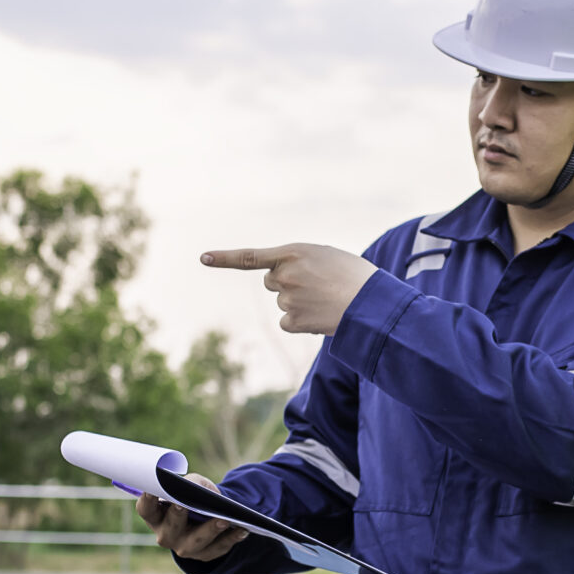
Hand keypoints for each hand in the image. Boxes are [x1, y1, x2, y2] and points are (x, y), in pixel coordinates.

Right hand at [136, 478, 248, 562]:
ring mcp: (185, 548)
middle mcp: (166, 536)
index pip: (146, 509)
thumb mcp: (193, 484)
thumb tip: (196, 489)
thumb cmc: (194, 496)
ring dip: (211, 530)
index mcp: (156, 517)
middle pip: (170, 528)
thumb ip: (193, 483)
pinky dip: (232, 538)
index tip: (152, 488)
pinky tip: (242, 529)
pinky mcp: (205, 555)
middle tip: (183, 503)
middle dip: (177, 515)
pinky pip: (219, 548)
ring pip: (197, 542)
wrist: (207, 517)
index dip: (147, 499)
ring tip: (225, 519)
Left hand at [203, 243, 376, 334]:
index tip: (203, 258)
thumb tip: (284, 281)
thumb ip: (301, 261)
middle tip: (316, 285)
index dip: (224, 258)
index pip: (250, 256)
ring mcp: (287, 299)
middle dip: (287, 283)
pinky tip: (320, 315)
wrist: (371, 303)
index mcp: (293, 252)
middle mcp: (284, 275)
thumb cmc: (355, 276)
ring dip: (299, 302)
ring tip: (326, 299)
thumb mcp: (326, 256)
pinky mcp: (293, 321)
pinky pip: (287, 321)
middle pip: (272, 282)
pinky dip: (300, 321)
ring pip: (283, 302)